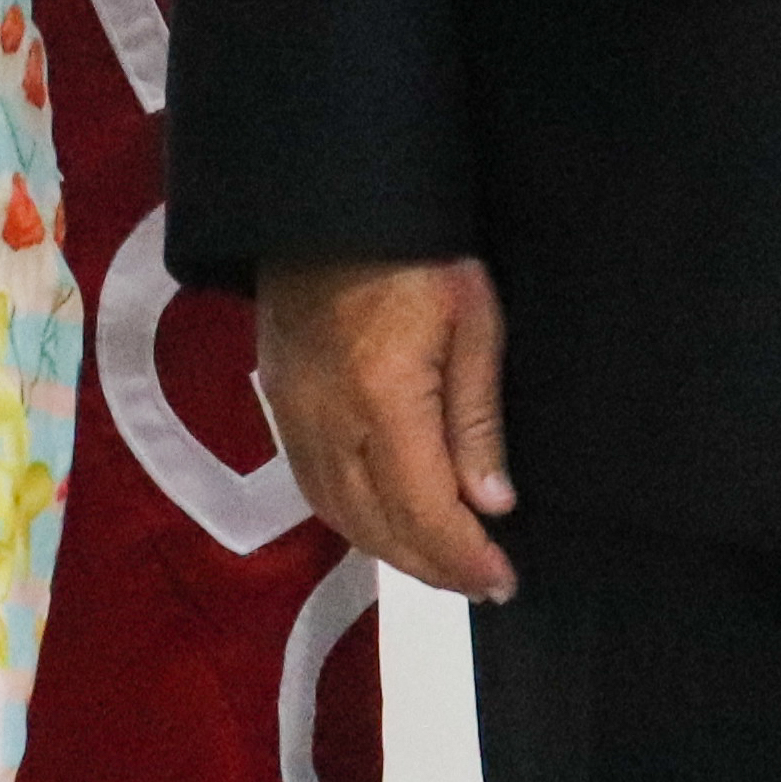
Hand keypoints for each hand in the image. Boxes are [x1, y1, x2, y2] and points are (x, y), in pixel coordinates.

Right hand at [256, 255, 519, 599]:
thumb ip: (477, 418)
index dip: (464, 558)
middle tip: (481, 581)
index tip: (503, 582)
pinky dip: (351, 519)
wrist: (330, 200)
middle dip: (433, 566)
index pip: (424, 511)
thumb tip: (492, 504)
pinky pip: (312, 486)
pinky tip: (384, 521)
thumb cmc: (421, 253)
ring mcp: (293, 414)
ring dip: (391, 551)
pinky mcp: (277, 401)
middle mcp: (328, 422)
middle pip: (377, 527)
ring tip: (440, 562)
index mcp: (384, 401)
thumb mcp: (473, 321)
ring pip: (338, 515)